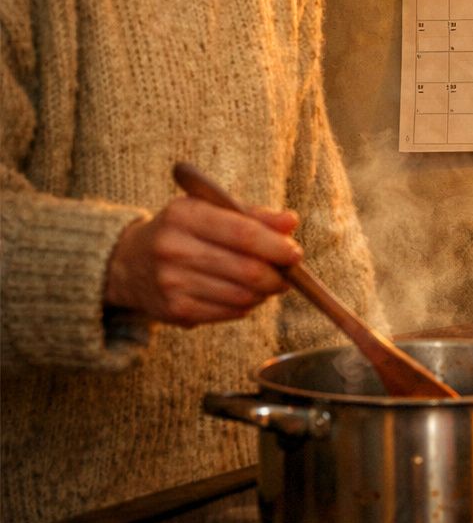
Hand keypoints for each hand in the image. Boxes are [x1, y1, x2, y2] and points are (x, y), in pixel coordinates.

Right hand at [104, 197, 301, 326]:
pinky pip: (228, 312)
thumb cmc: (182, 231)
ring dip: (264, 293)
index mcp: (185, 215)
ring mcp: (171, 283)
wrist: (128, 263)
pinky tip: (244, 295)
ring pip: (241, 296)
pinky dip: (245, 306)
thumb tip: (290, 222)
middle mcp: (174, 249)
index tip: (295, 253)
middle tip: (288, 274)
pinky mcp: (174, 311)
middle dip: (277, 275)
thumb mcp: (209, 210)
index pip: (243, 233)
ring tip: (267, 283)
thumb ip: (253, 215)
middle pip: (246, 269)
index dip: (276, 246)